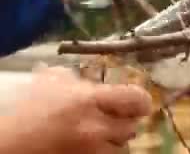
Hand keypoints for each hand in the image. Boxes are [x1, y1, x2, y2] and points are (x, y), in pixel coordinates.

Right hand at [0, 66, 151, 153]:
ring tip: (103, 134)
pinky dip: (105, 151)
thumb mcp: (50, 82)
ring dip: (116, 140)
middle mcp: (95, 127)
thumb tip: (92, 77)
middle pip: (131, 126)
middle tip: (118, 118)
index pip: (135, 99)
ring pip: (121, 147)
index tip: (139, 103)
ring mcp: (90, 150)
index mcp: (89, 100)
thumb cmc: (28, 109)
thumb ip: (75, 77)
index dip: (141, 101)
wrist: (10, 143)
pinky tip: (94, 145)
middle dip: (125, 122)